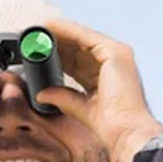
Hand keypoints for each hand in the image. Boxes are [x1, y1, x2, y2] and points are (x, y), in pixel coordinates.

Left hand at [35, 19, 162, 161]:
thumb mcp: (81, 109)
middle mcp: (115, 62)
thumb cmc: (112, 128)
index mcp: (109, 76)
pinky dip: (68, 31)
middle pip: (81, 48)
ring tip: (40, 29)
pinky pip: (86, 37)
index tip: (41, 52)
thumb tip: (41, 95)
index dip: (61, 55)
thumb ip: (63, 98)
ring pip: (82, 39)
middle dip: (59, 42)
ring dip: (61, 32)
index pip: (81, 61)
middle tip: (36, 39)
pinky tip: (52, 27)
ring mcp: (117, 55)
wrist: (126, 134)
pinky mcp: (115, 53)